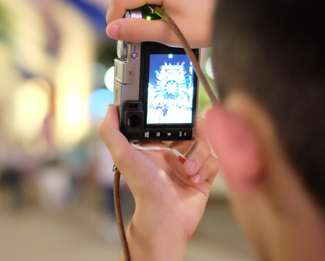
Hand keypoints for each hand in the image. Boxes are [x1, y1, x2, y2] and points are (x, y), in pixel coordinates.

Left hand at [100, 104, 218, 259]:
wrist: (164, 216)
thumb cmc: (142, 186)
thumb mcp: (122, 154)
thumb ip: (111, 130)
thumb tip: (110, 108)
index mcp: (156, 147)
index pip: (170, 123)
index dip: (177, 117)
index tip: (181, 114)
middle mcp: (173, 155)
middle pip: (193, 131)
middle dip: (195, 134)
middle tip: (191, 139)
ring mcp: (190, 166)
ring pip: (206, 146)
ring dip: (199, 156)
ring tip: (187, 171)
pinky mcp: (204, 178)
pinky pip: (214, 162)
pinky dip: (206, 169)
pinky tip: (194, 180)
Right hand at [106, 0, 215, 47]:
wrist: (236, 11)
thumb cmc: (208, 24)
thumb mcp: (170, 34)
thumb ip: (138, 31)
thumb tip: (111, 30)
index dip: (114, 18)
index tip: (118, 35)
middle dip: (124, 14)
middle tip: (133, 34)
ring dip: (135, 8)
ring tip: (149, 28)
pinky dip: (147, 2)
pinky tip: (159, 17)